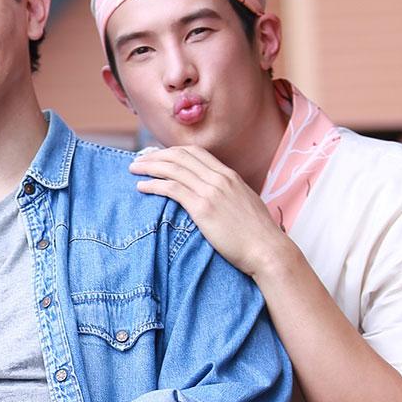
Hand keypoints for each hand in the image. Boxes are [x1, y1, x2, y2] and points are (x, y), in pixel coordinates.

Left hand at [130, 145, 284, 279]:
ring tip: (134, 170)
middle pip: (180, 156)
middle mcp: (220, 178)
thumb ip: (230, 196)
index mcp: (230, 175)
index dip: (173, 152)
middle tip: (139, 160)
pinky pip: (172, 188)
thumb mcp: (245, 205)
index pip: (196, 153)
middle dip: (156, 155)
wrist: (267, 250)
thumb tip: (218, 200)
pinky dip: (154, 184)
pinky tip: (142, 187)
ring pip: (173, 169)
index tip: (158, 156)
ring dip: (150, 167)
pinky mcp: (203, 208)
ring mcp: (211, 191)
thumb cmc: (258, 235)